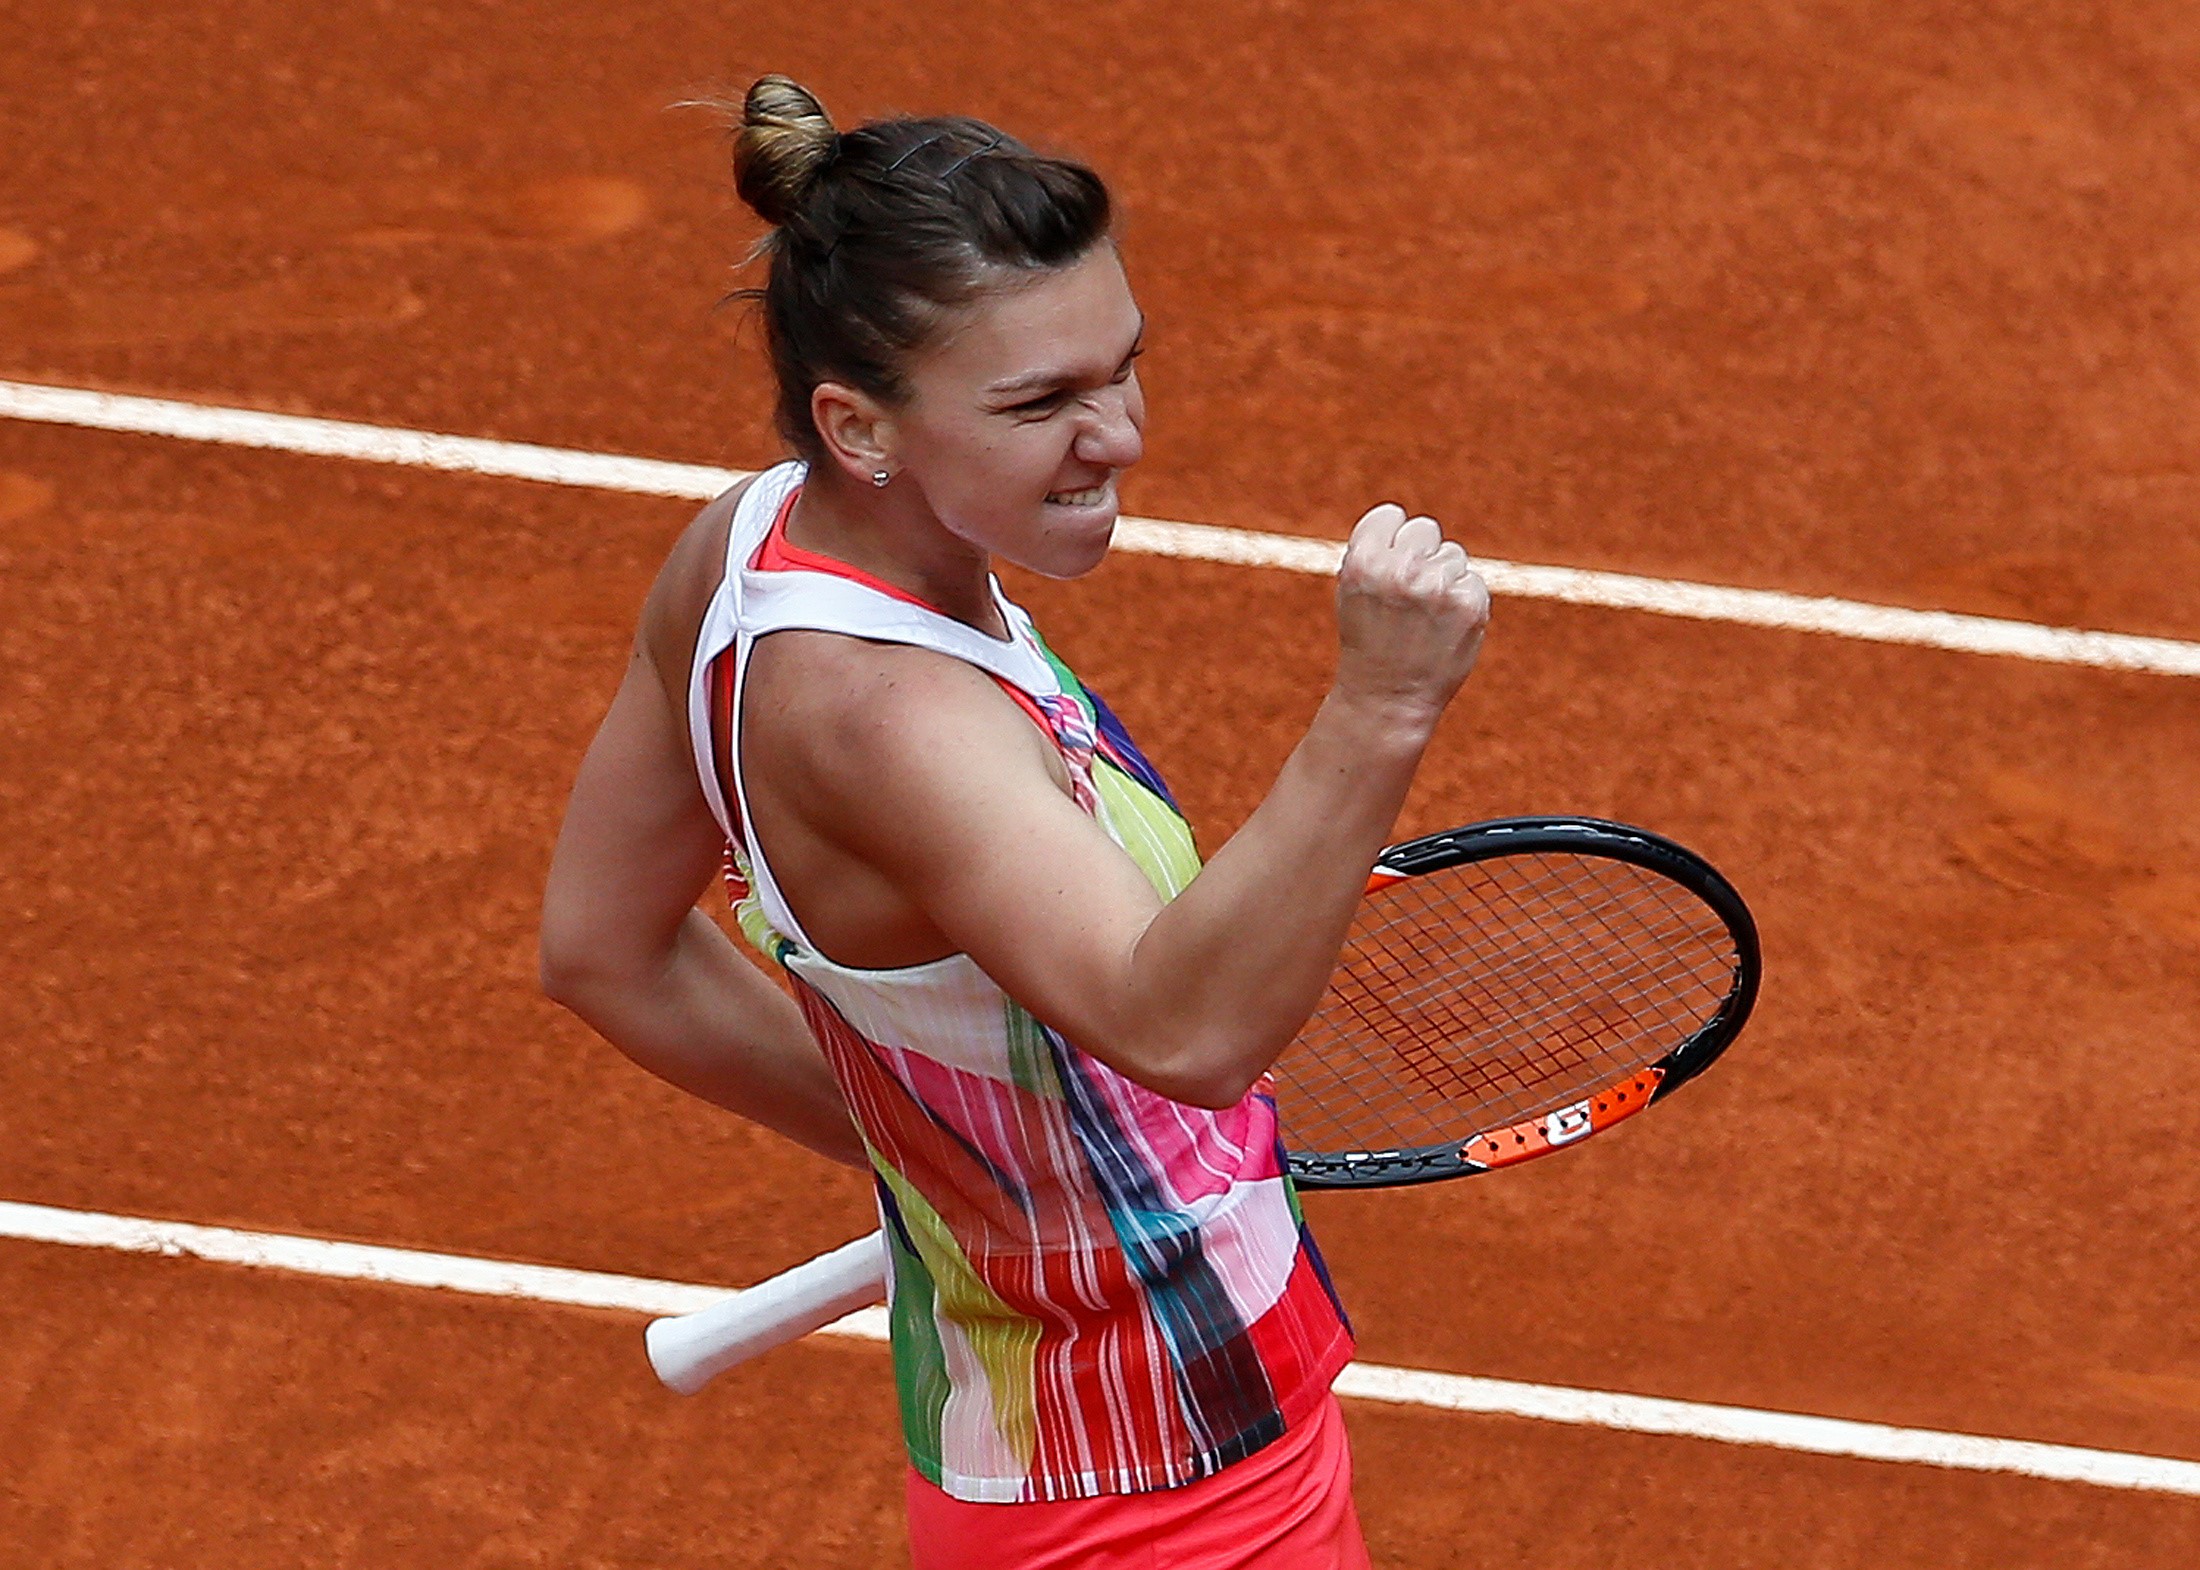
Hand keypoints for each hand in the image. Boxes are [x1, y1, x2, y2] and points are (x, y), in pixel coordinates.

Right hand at [1331, 502, 1490, 730]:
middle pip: (1424, 529)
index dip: (1390, 538)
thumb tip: (1404, 521)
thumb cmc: (1368, 641)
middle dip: (1419, 554)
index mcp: (1364, 562)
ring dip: (1442, 578)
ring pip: (1451, 555)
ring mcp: (1438, 586)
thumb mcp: (1352, 591)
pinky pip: (1472, 580)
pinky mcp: (1470, 603)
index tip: (1388, 563)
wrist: (1388, 698)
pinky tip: (1444, 626)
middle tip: (1409, 594)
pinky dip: (1462, 601)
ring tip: (1424, 616)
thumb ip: (1374, 552)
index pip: (1390, 515)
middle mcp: (1401, 569)